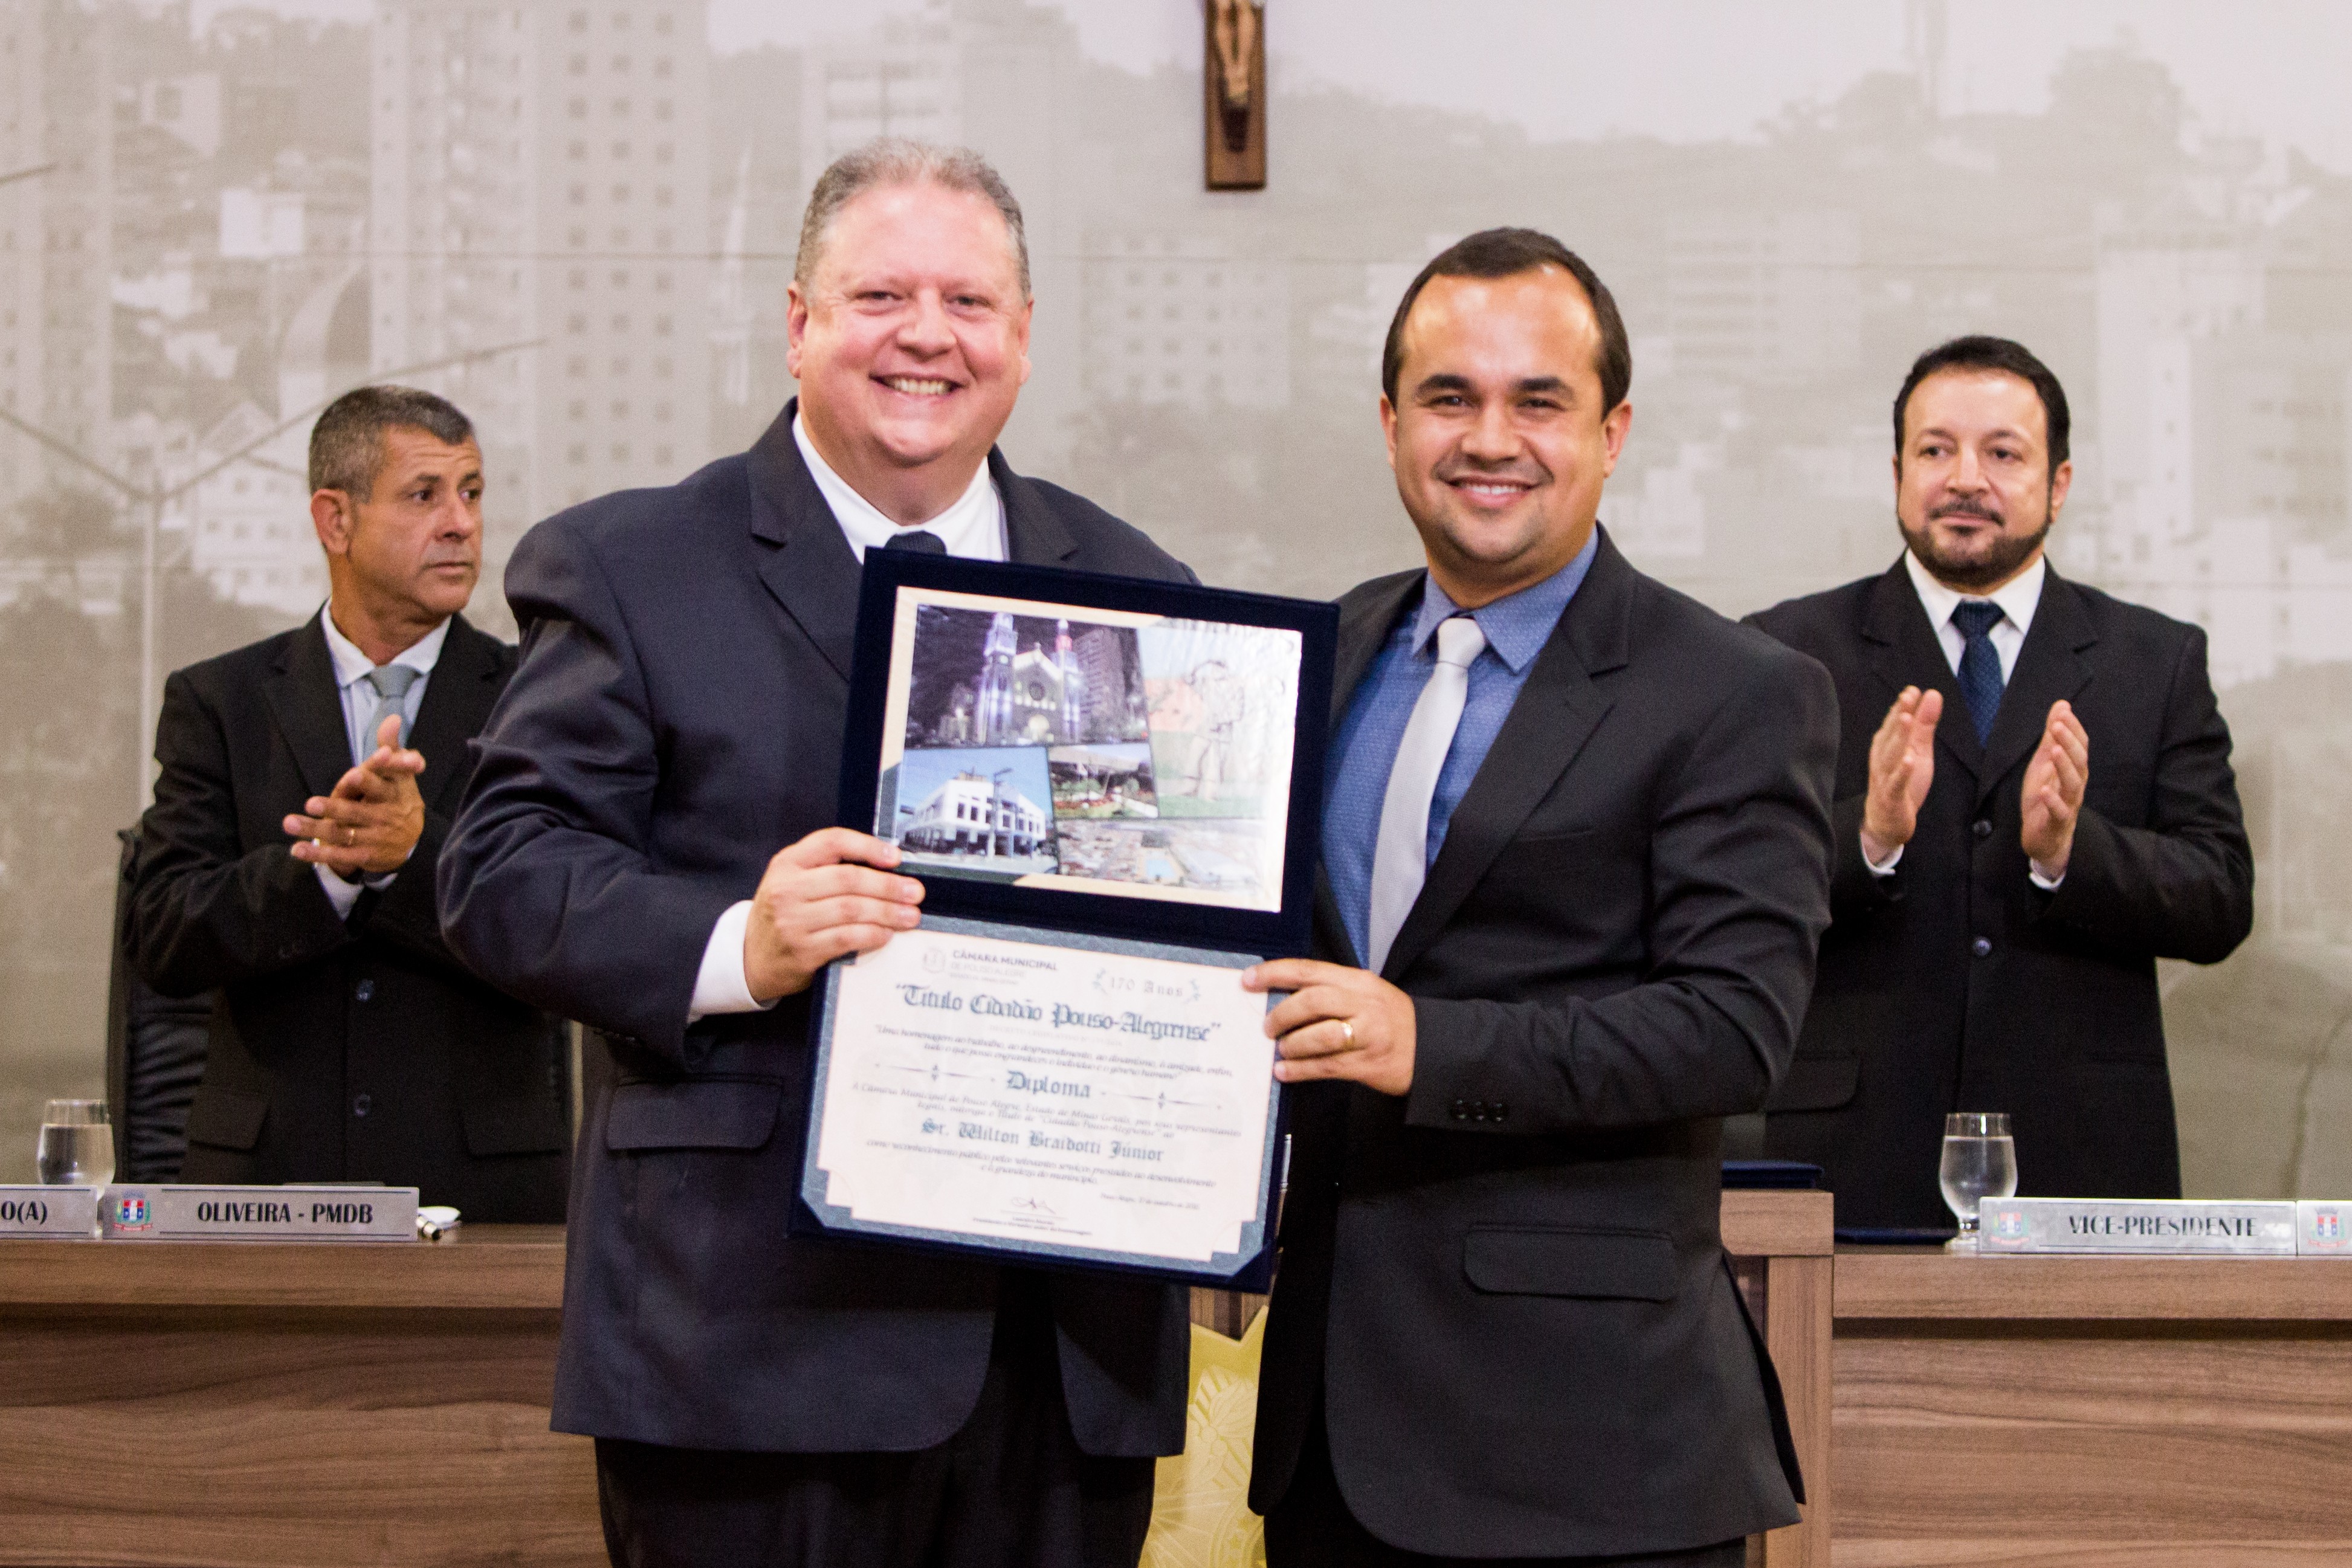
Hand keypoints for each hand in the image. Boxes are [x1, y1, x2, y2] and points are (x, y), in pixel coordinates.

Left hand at [286, 715, 426, 876]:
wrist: (412, 840)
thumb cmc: (398, 797)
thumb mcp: (398, 773)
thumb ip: (390, 747)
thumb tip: (393, 718)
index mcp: (396, 794)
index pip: (383, 786)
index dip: (368, 781)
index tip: (351, 775)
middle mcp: (387, 817)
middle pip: (358, 812)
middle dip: (335, 808)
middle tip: (311, 803)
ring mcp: (376, 839)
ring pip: (342, 834)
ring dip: (315, 830)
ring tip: (290, 822)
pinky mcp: (365, 857)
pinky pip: (339, 856)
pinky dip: (318, 854)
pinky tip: (295, 849)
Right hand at [744, 827, 924, 1002]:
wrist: (751, 958)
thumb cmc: (783, 915)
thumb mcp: (792, 882)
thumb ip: (826, 869)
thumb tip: (885, 866)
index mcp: (787, 863)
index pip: (831, 842)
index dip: (867, 846)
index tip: (896, 857)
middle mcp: (787, 889)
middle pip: (848, 879)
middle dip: (888, 885)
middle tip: (915, 892)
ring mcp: (792, 921)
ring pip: (851, 910)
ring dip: (887, 912)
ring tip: (910, 915)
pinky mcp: (802, 951)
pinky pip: (846, 938)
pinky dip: (872, 934)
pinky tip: (886, 934)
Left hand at [1242, 958, 1416, 1094]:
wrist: (1431, 1049)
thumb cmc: (1388, 1021)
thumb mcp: (1365, 994)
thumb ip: (1330, 991)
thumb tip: (1280, 997)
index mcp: (1358, 981)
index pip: (1309, 970)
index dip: (1275, 973)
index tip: (1248, 980)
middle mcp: (1364, 1003)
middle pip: (1313, 1001)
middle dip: (1282, 1014)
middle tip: (1268, 1027)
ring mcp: (1369, 1034)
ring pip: (1320, 1035)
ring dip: (1292, 1044)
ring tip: (1282, 1050)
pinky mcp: (1369, 1064)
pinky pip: (1327, 1066)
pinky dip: (1300, 1070)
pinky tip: (1284, 1071)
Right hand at [1861, 686, 1941, 863]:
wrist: (1886, 821)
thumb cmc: (1901, 781)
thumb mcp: (1918, 750)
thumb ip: (1924, 723)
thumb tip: (1932, 694)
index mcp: (1887, 744)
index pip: (1894, 722)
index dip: (1902, 706)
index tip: (1912, 690)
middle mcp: (1882, 758)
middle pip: (1891, 734)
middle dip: (1898, 715)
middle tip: (1908, 697)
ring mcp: (1885, 777)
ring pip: (1891, 755)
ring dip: (1898, 737)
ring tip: (1906, 719)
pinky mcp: (1891, 796)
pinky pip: (1896, 783)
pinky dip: (1902, 771)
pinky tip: (1909, 759)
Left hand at [2020, 699, 2087, 875]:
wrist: (2043, 836)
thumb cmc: (2046, 795)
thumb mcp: (2045, 762)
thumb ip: (2053, 736)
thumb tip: (2062, 705)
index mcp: (2074, 769)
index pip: (2079, 746)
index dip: (2072, 729)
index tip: (2062, 711)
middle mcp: (2076, 785)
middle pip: (2079, 761)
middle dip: (2069, 742)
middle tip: (2057, 725)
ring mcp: (2068, 804)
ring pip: (2073, 784)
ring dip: (2064, 766)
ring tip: (2053, 751)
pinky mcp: (2057, 823)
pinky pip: (2059, 812)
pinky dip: (2052, 801)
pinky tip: (2044, 791)